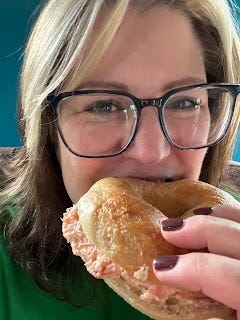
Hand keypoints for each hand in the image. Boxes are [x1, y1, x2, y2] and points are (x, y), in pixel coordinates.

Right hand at [152, 203, 239, 318]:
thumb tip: (200, 313)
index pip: (226, 276)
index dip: (192, 270)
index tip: (161, 269)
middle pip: (236, 239)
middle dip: (199, 230)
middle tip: (167, 230)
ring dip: (216, 217)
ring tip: (187, 219)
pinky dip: (231, 214)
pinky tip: (214, 215)